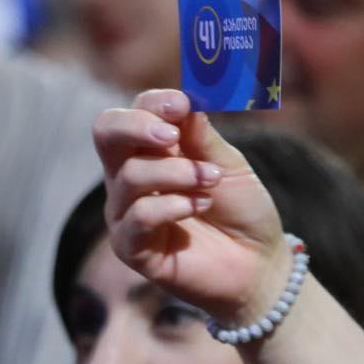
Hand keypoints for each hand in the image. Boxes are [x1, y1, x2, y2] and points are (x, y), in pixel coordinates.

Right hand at [94, 90, 290, 326]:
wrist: (258, 264)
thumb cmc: (241, 210)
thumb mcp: (229, 164)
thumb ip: (203, 136)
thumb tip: (186, 100)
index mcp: (152, 150)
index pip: (132, 113)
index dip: (153, 103)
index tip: (183, 105)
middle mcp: (130, 177)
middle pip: (105, 133)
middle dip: (137, 125)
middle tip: (172, 132)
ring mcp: (126, 212)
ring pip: (129, 175)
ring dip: (176, 172)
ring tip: (211, 181)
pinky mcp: (131, 248)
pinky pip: (137, 217)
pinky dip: (172, 205)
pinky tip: (198, 205)